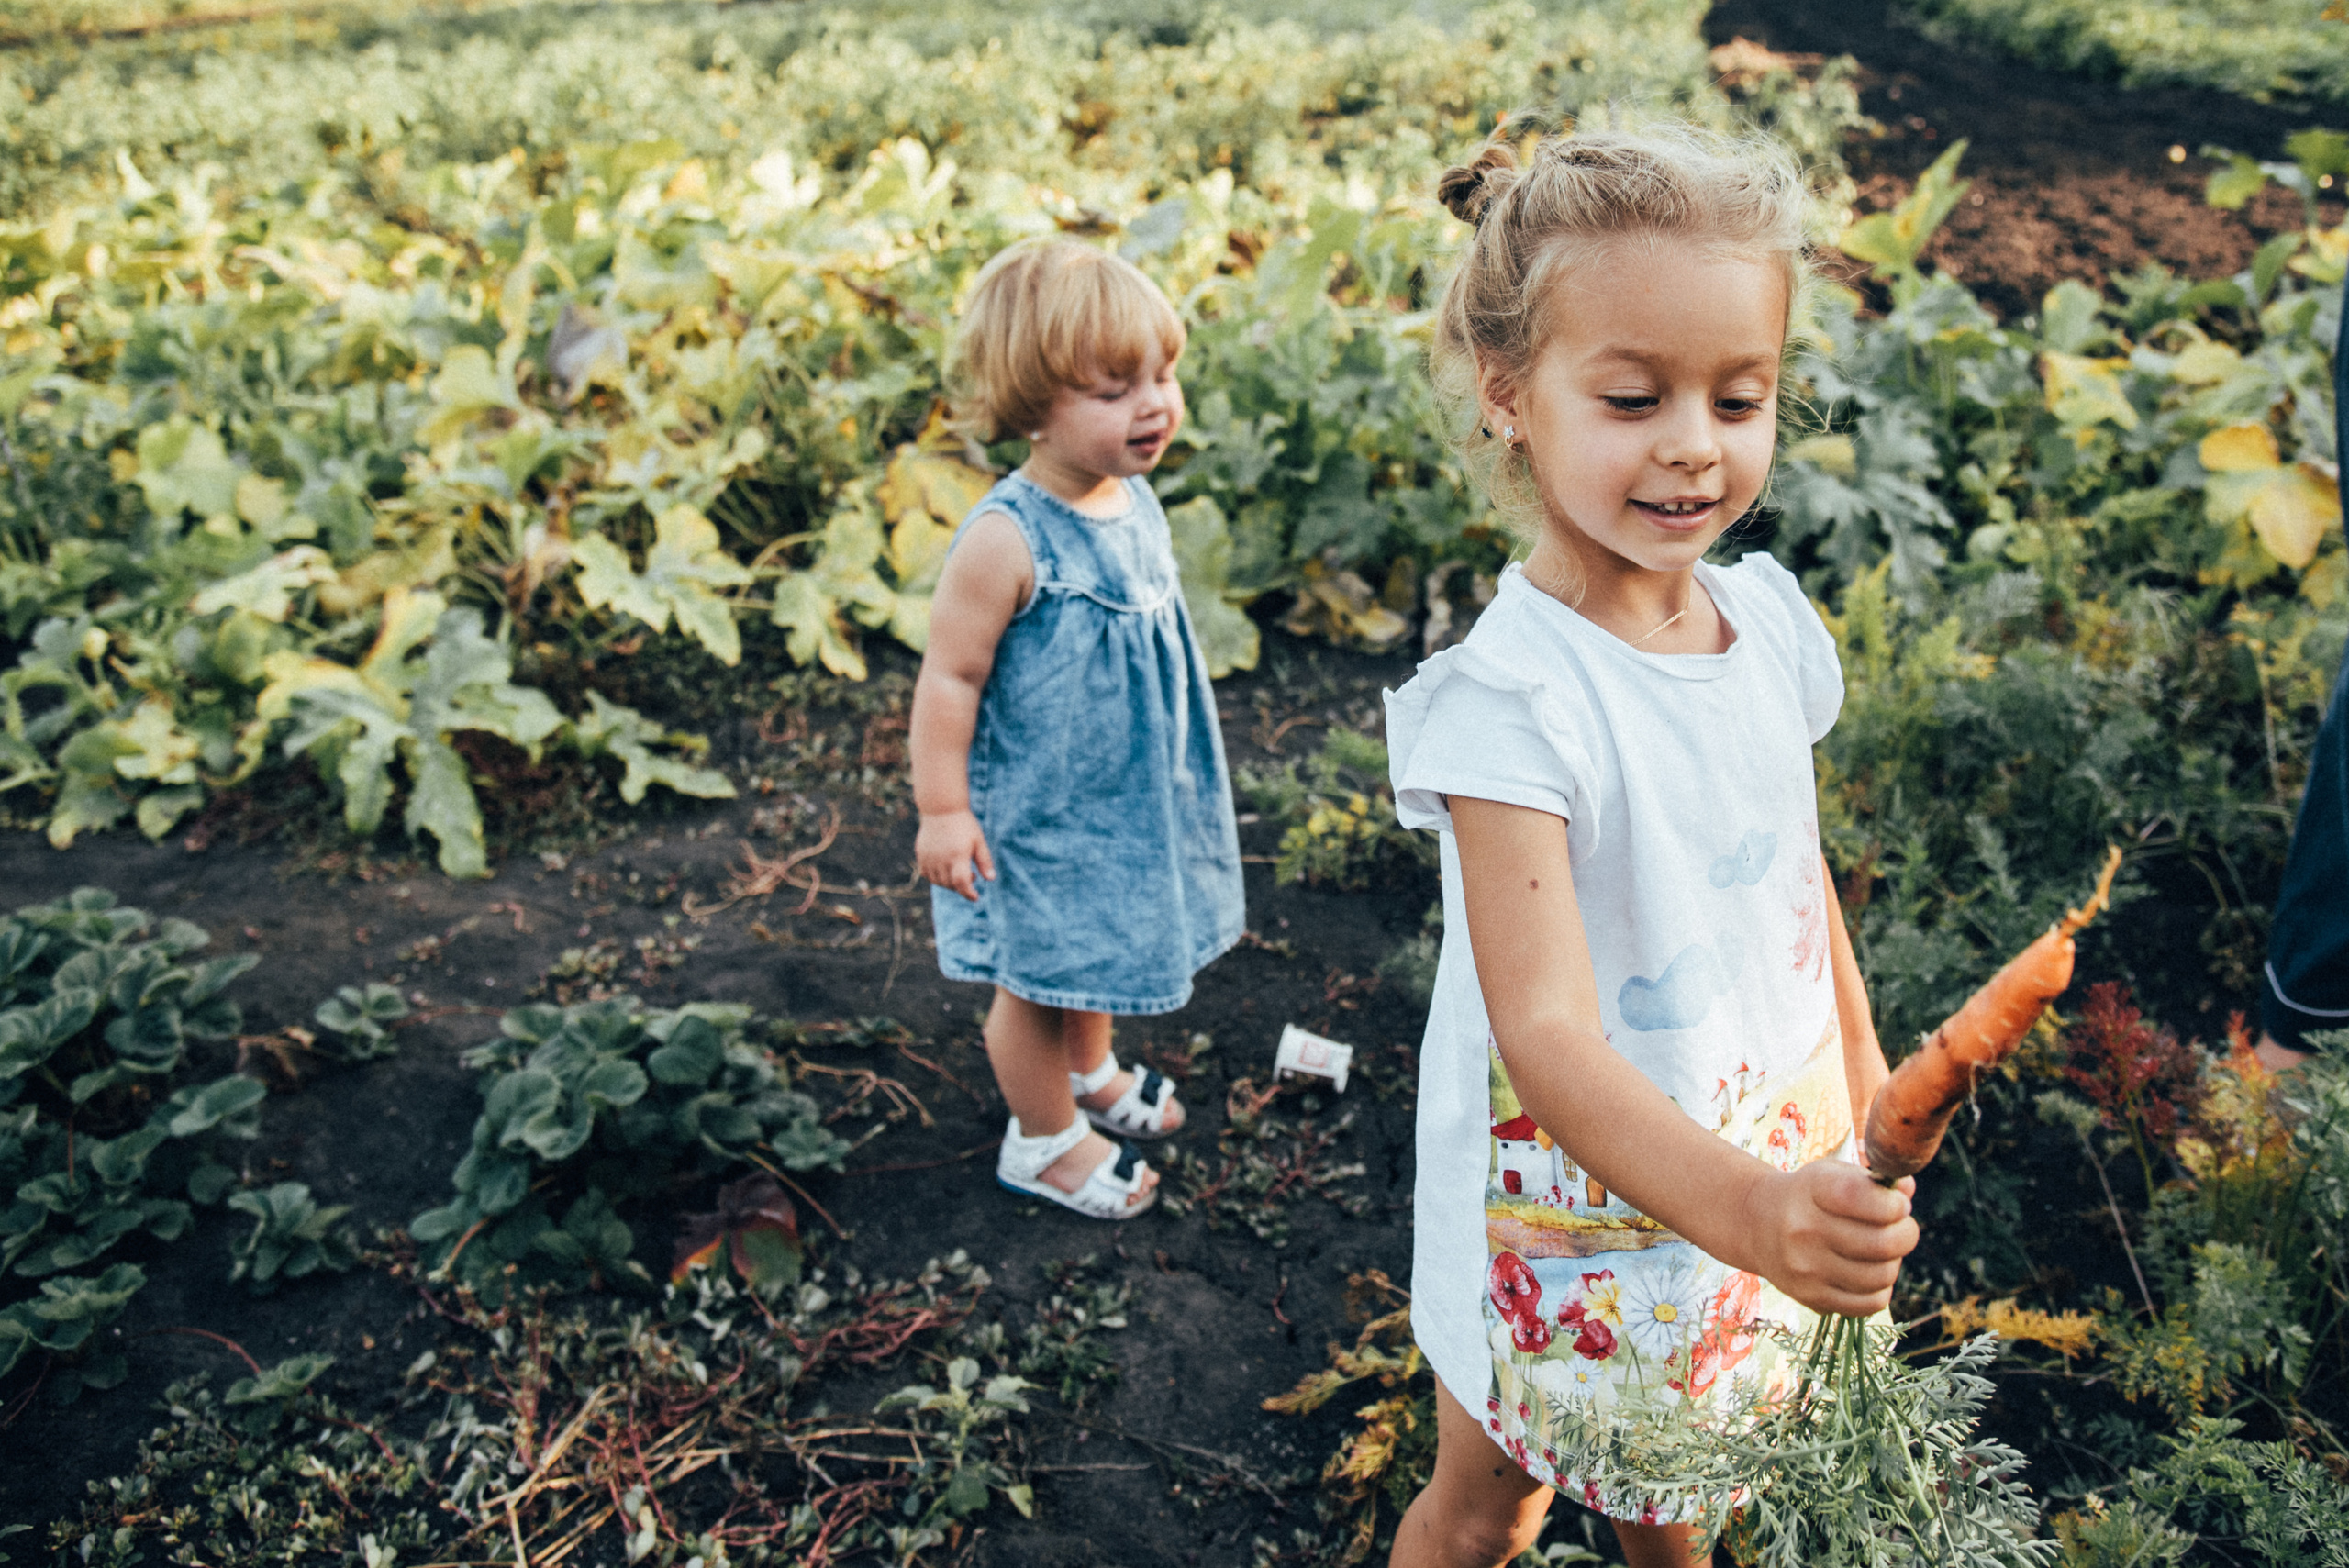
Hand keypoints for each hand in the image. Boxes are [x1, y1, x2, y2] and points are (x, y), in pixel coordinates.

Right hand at [916, 810, 993, 900]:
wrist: (941, 808)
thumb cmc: (964, 824)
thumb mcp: (978, 841)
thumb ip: (984, 861)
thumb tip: (991, 879)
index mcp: (958, 855)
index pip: (962, 883)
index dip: (969, 894)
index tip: (976, 897)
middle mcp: (941, 859)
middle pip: (950, 885)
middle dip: (961, 886)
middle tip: (971, 875)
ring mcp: (929, 858)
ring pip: (938, 882)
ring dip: (949, 883)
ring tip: (958, 871)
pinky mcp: (921, 855)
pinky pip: (927, 874)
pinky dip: (936, 877)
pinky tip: (945, 868)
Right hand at [1745, 1161, 1917, 1317]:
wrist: (1758, 1225)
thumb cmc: (1810, 1196)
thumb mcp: (1834, 1174)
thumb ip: (1874, 1181)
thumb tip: (1908, 1189)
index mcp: (1811, 1190)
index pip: (1861, 1197)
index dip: (1894, 1204)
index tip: (1899, 1204)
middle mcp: (1803, 1230)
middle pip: (1882, 1243)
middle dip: (1906, 1234)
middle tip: (1902, 1228)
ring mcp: (1806, 1268)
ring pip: (1881, 1276)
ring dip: (1893, 1263)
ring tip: (1882, 1251)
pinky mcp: (1812, 1298)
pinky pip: (1871, 1302)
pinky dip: (1880, 1288)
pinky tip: (1868, 1272)